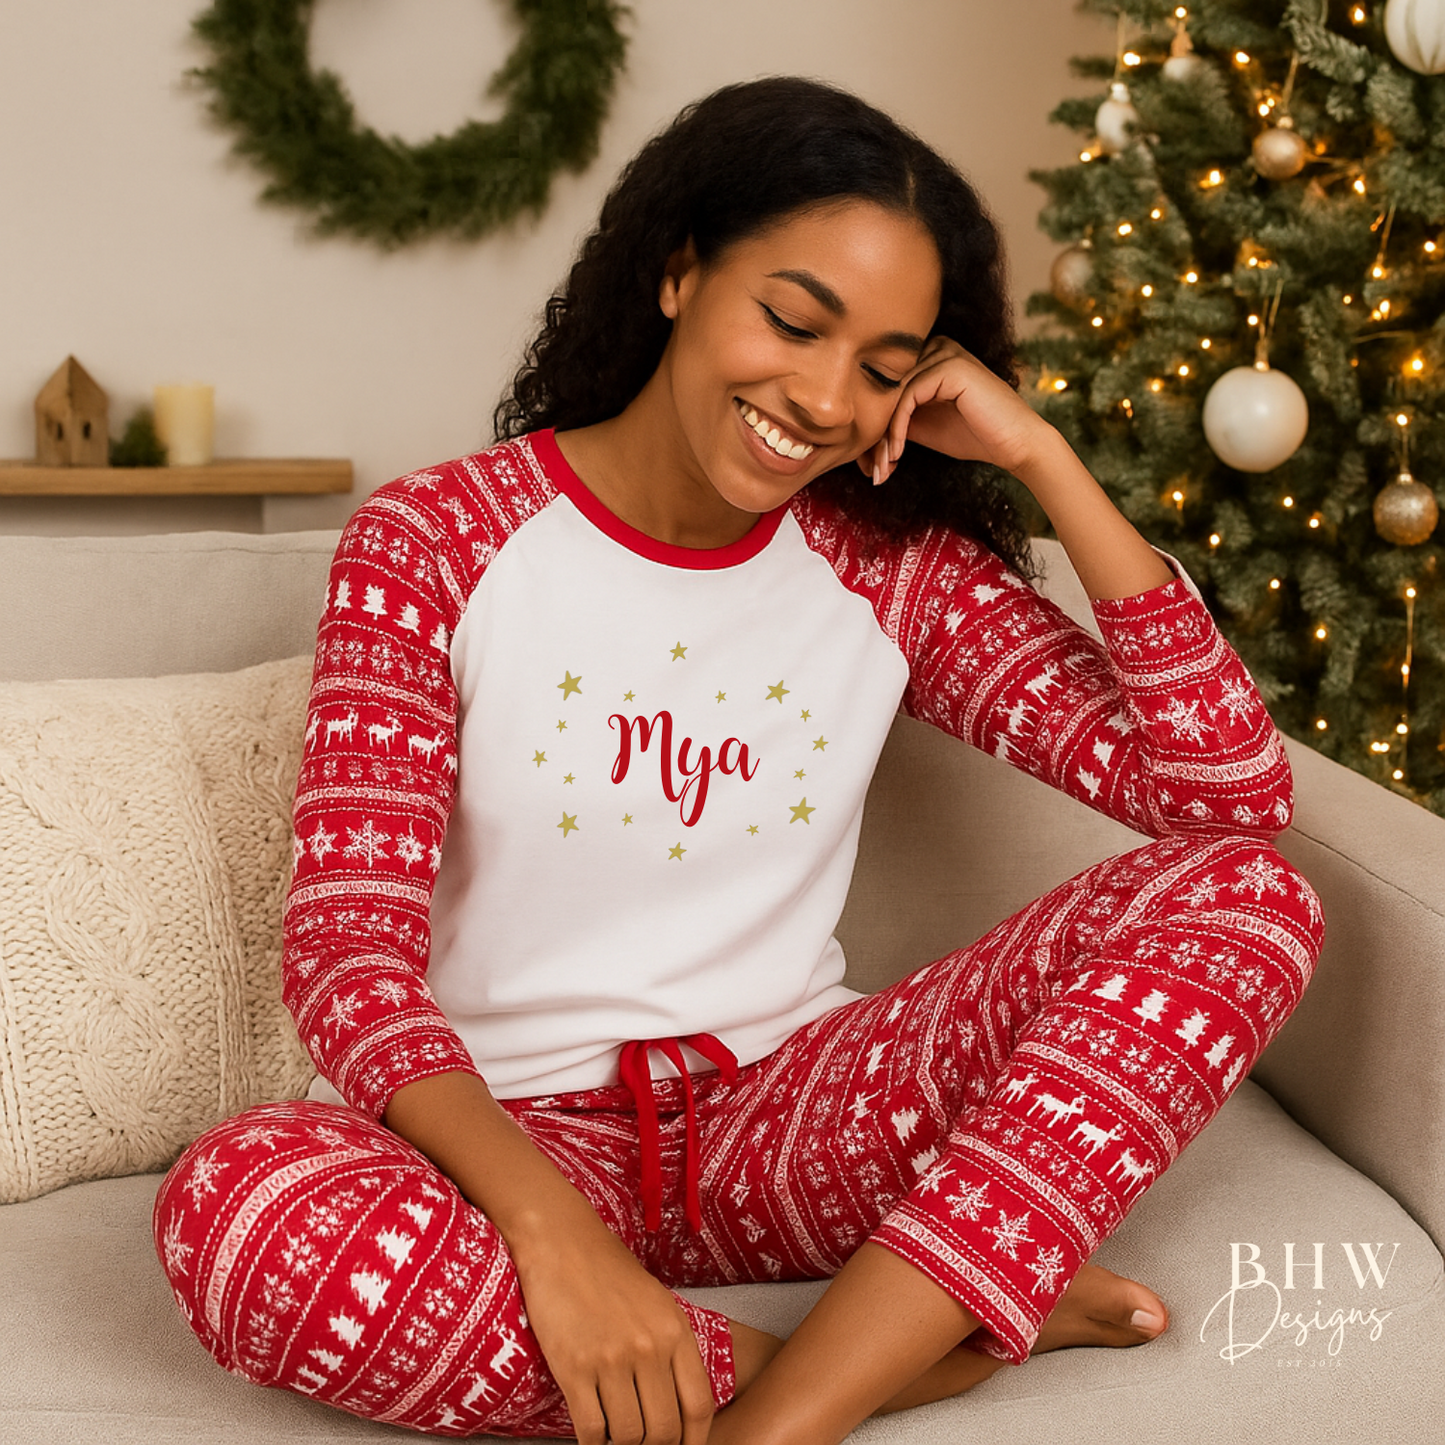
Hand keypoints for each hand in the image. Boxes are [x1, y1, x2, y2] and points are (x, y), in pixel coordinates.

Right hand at [511, 1207, 715, 1444]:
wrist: (561, 1241)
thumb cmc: (609, 1271)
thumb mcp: (657, 1302)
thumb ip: (671, 1348)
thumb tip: (678, 1404)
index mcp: (675, 1330)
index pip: (699, 1406)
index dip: (694, 1441)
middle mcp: (649, 1347)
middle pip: (664, 1431)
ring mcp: (612, 1359)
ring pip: (628, 1436)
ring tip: (615, 1435)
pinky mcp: (574, 1368)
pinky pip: (591, 1431)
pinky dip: (593, 1444)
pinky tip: (592, 1435)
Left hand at [856, 337, 1056, 484]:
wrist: (1016, 444)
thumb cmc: (974, 435)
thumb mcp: (923, 425)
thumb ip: (895, 417)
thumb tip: (859, 428)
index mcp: (928, 357)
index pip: (885, 389)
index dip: (873, 428)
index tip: (869, 464)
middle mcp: (934, 348)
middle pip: (885, 391)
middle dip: (874, 435)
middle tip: (872, 471)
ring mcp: (944, 353)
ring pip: (893, 396)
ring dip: (884, 438)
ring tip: (883, 469)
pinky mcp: (950, 366)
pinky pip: (908, 398)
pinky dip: (898, 429)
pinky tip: (898, 454)